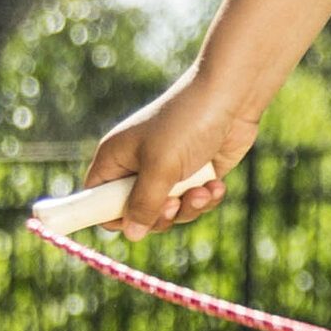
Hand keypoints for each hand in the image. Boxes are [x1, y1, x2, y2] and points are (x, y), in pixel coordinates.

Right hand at [80, 74, 256, 236]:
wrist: (231, 96)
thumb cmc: (186, 124)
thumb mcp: (160, 167)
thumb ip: (143, 204)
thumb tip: (131, 234)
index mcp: (116, 159)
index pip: (99, 200)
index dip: (111, 216)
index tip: (132, 225)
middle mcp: (138, 167)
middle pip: (138, 214)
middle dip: (160, 216)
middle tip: (173, 203)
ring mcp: (168, 172)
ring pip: (170, 212)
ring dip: (188, 208)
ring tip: (203, 191)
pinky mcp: (195, 175)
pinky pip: (194, 203)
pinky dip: (206, 198)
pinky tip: (217, 185)